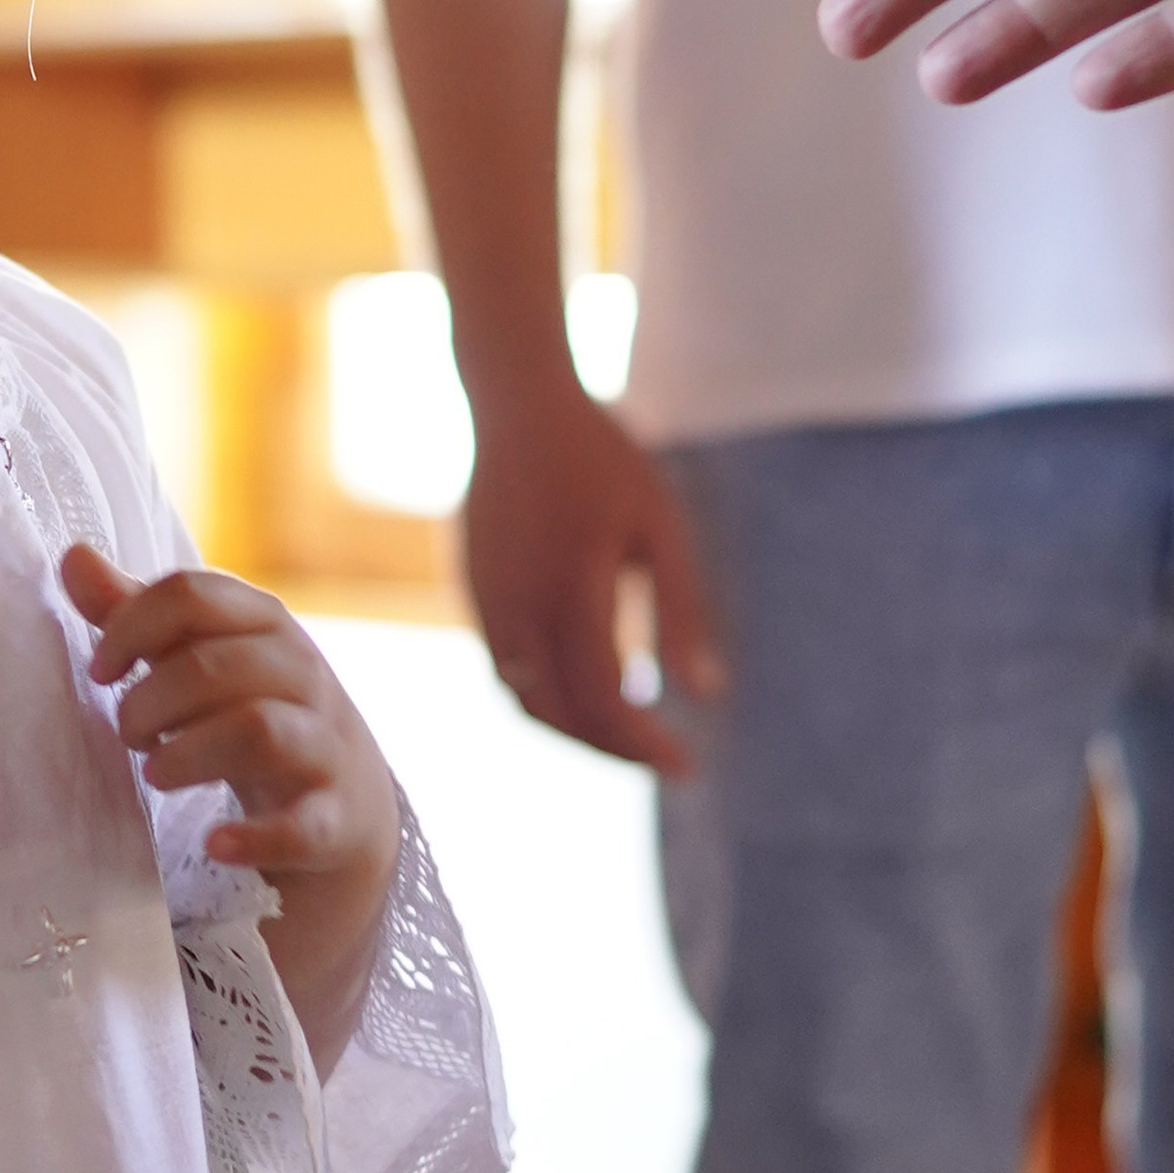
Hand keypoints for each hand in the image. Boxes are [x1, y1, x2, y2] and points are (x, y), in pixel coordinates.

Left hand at [62, 544, 401, 1072]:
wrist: (344, 794)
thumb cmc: (250, 707)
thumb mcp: (201, 654)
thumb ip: (137, 613)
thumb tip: (72, 556)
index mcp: (263, 623)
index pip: (191, 594)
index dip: (130, 627)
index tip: (100, 670)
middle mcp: (301, 673)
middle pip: (216, 665)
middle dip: (150, 702)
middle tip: (128, 733)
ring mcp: (323, 744)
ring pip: (259, 730)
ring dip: (187, 753)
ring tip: (154, 774)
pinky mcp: (332, 816)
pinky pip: (301, 825)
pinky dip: (255, 835)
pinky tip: (214, 844)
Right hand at [463, 379, 721, 774]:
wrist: (516, 404)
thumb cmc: (602, 459)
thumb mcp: (661, 527)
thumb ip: (682, 611)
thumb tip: (705, 697)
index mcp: (573, 589)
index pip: (606, 700)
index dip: (645, 746)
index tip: (687, 768)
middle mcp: (517, 607)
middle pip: (559, 716)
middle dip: (611, 750)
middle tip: (662, 759)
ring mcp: (483, 603)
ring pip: (524, 700)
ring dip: (573, 729)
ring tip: (627, 733)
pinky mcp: (468, 596)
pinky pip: (506, 669)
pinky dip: (545, 695)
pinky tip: (585, 686)